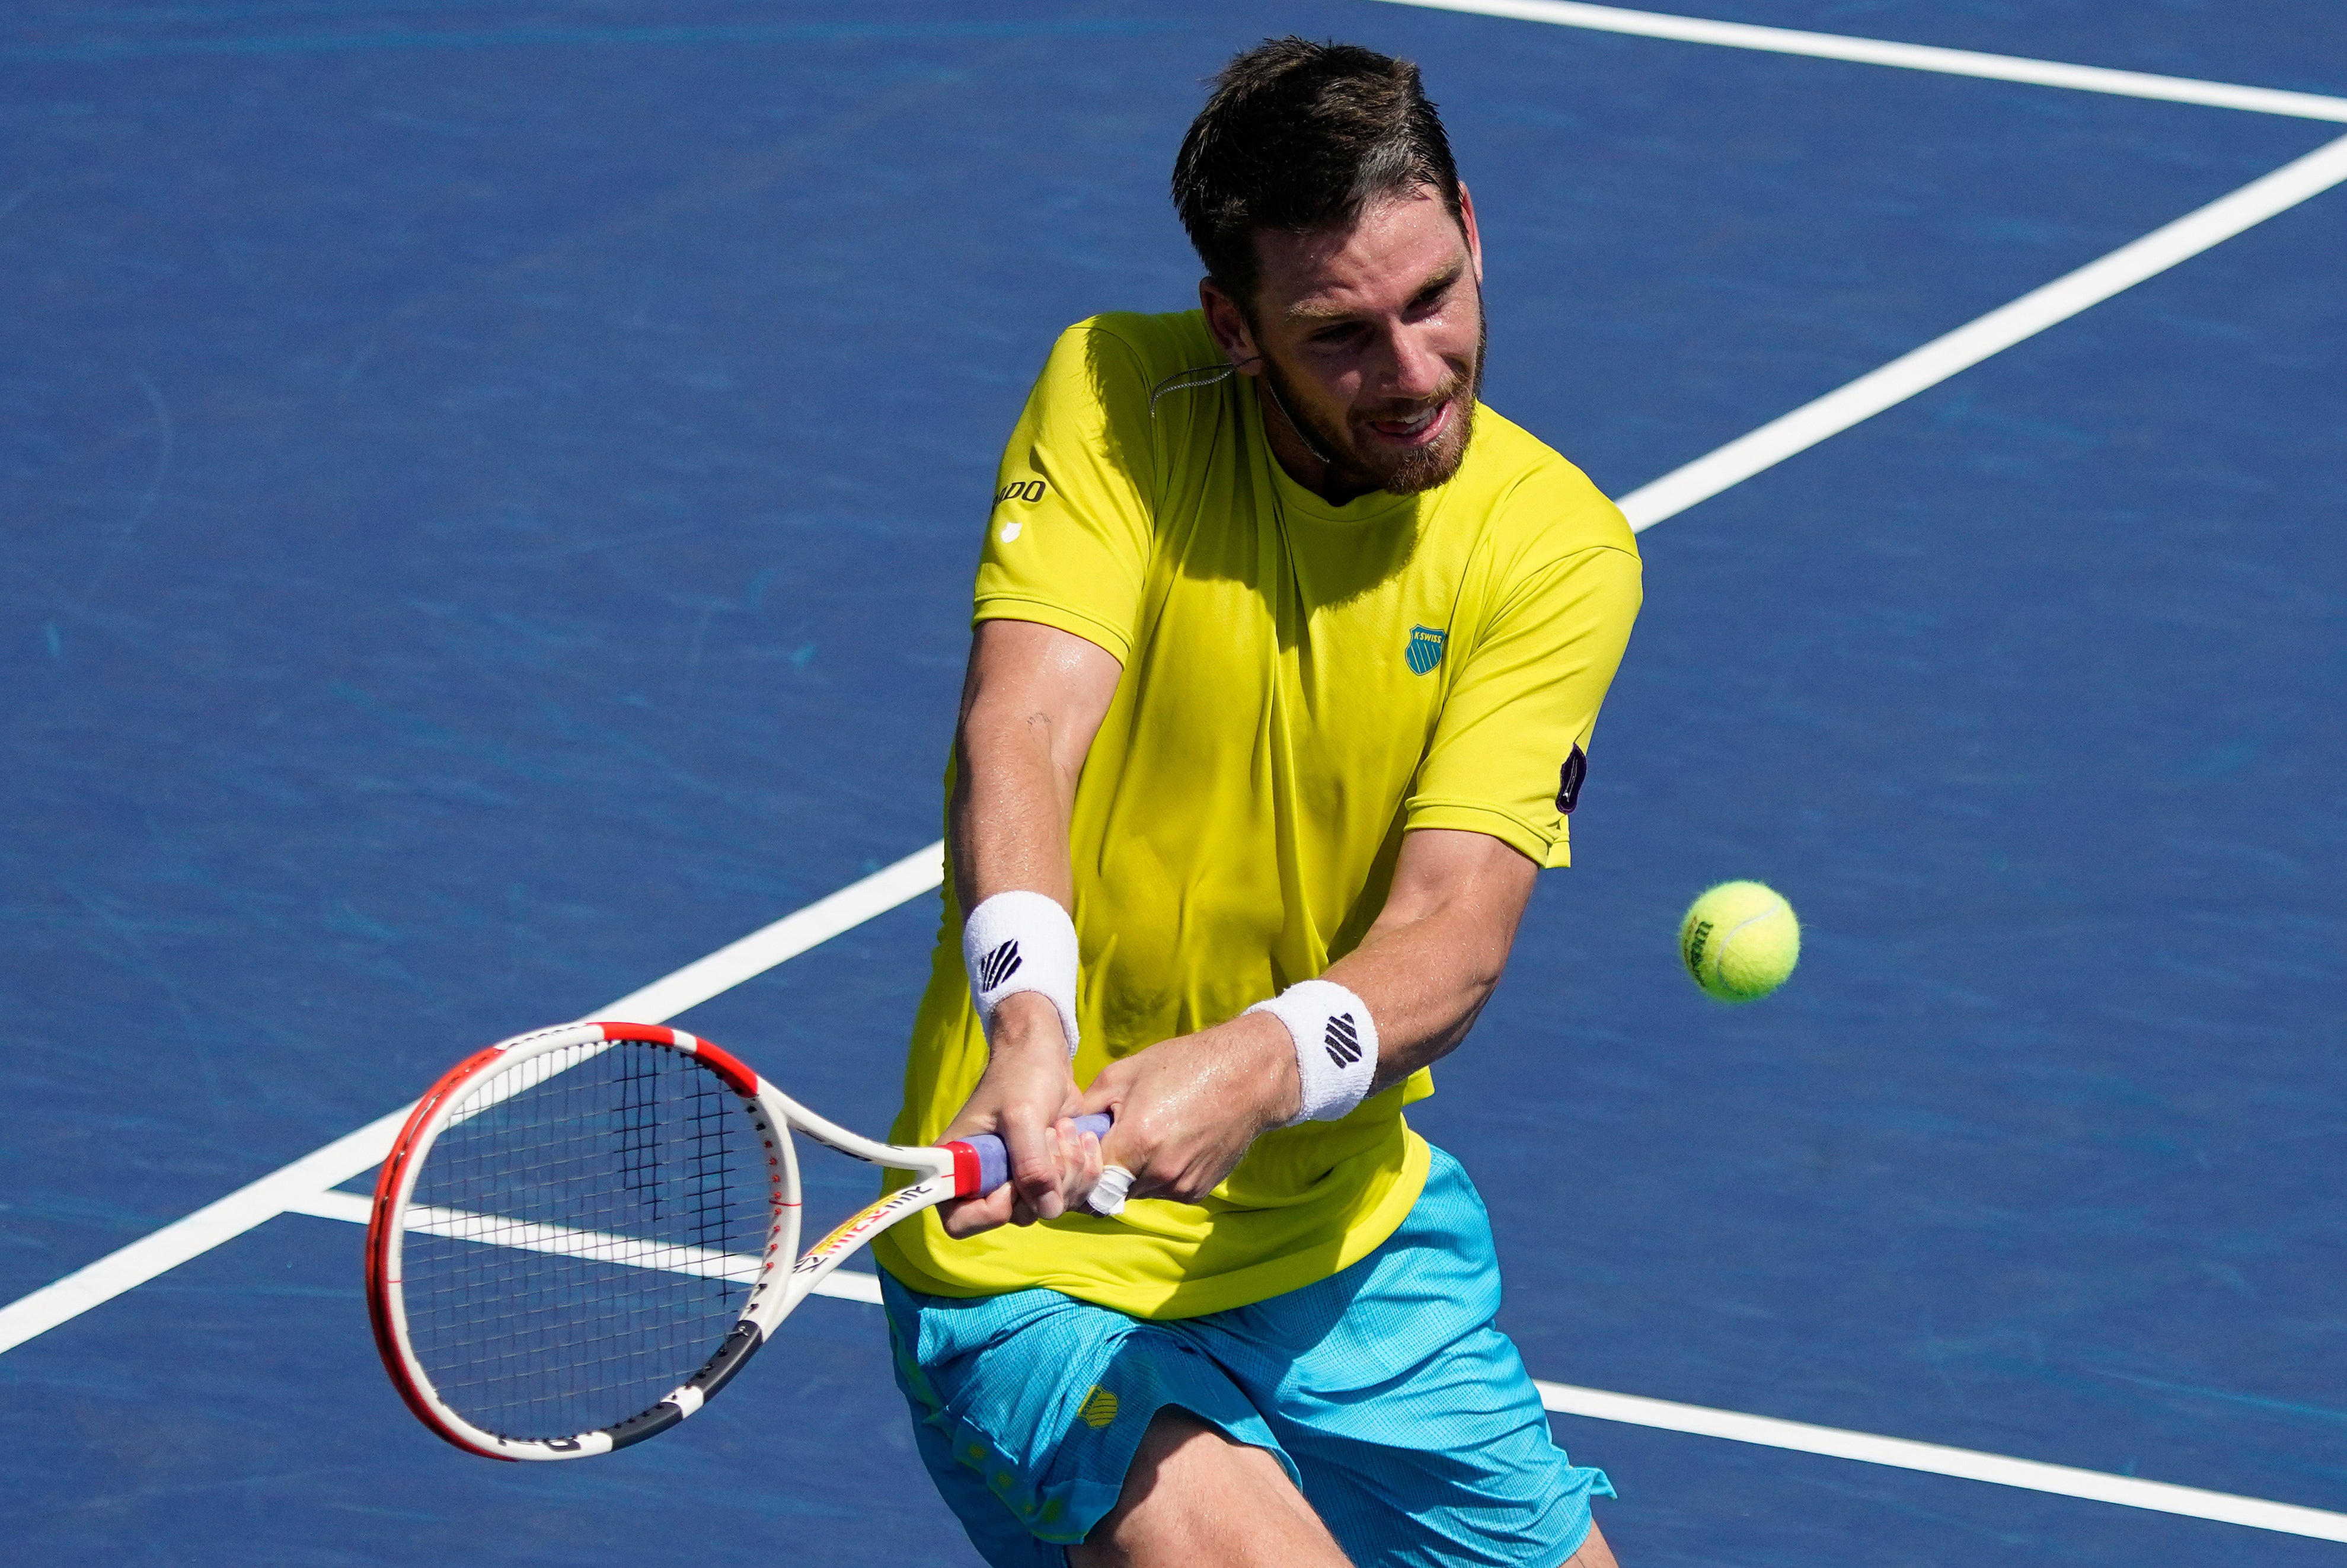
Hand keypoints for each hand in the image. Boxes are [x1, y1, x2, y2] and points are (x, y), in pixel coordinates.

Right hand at [936, 992, 1103, 1237]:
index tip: (1013, 1185)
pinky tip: (1081, 1138)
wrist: (1042, 1052)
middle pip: (1016, 1215)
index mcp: (958, 1167)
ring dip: (1068, 1172)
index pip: (960, 1222)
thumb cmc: (1021, 1075)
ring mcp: (1018, 1178)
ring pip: (1048, 1206)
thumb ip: (1031, 1164)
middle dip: (1044, 1183)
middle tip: (1050, 1139)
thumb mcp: (1023, 1115)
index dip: (988, 1213)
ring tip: (1064, 1130)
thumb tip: (1047, 1209)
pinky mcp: (1046, 1172)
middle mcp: (985, 1179)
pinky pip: (1068, 1193)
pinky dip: (1082, 1170)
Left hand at [1077, 1012, 1298, 1205]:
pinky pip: (1163, 1191)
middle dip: (1100, 1172)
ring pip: (1136, 1193)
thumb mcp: (1123, 1074)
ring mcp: (1182, 1186)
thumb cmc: (1184, 1065)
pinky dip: (1156, 1174)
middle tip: (1106, 1143)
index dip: (1073, 1170)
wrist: (1249, 1075)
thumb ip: (1086, 1110)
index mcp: (1136, 1142)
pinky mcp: (1198, 1191)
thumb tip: (1063, 1133)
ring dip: (1129, 1173)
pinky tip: (1169, 1142)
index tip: (1074, 1153)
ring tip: (1144, 1136)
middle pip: (1108, 1192)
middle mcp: (1159, 1173)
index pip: (1084, 1181)